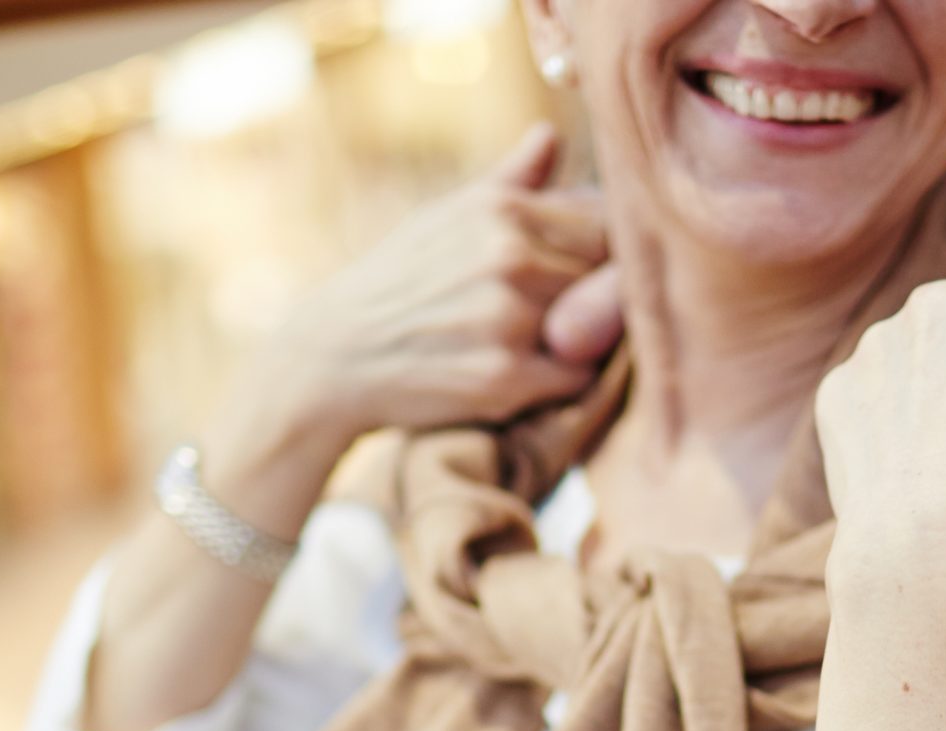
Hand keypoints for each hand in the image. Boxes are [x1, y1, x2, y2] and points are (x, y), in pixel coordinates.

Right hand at [202, 123, 625, 527]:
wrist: (335, 355)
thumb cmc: (400, 282)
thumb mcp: (446, 217)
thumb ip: (511, 182)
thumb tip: (551, 134)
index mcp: (501, 209)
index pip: (609, 224)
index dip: (610, 254)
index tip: (592, 274)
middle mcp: (507, 255)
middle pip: (608, 279)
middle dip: (598, 300)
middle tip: (563, 318)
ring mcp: (507, 318)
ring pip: (598, 329)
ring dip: (581, 341)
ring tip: (538, 344)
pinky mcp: (504, 378)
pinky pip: (576, 378)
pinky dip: (562, 381)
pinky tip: (528, 376)